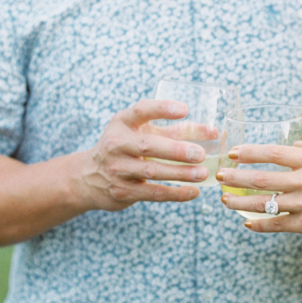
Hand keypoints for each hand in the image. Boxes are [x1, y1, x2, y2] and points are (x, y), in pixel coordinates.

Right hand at [77, 99, 208, 210]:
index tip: (185, 109)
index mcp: (122, 123)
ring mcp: (118, 170)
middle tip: (201, 154)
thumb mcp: (141, 132)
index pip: (141, 110)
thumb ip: (174, 130)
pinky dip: (175, 193)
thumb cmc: (126, 148)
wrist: (88, 177)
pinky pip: (153, 193)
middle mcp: (116, 145)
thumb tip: (213, 132)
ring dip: (180, 173)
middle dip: (176, 150)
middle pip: (148, 145)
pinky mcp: (123, 192)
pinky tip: (194, 192)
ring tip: (203, 173)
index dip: (162, 109)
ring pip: (152, 171)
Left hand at [218, 139, 301, 239]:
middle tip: (219, 176)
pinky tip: (246, 222)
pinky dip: (259, 224)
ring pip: (265, 203)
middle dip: (237, 177)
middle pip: (263, 178)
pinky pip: (277, 224)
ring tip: (225, 199)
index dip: (251, 152)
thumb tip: (293, 143)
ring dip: (240, 202)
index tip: (234, 153)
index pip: (275, 152)